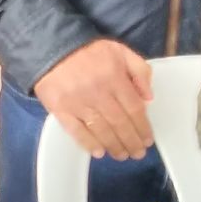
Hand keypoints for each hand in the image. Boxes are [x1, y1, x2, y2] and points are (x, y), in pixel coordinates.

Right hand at [34, 41, 153, 159]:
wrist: (52, 46)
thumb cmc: (88, 50)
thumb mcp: (120, 51)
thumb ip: (139, 70)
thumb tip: (148, 98)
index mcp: (114, 78)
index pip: (134, 109)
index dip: (142, 128)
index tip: (147, 139)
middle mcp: (98, 92)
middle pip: (119, 123)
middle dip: (131, 141)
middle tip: (137, 153)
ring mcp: (78, 102)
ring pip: (101, 130)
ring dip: (114, 146)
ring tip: (121, 155)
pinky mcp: (60, 109)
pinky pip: (76, 131)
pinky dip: (88, 143)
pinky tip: (98, 151)